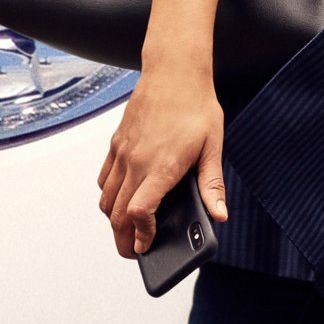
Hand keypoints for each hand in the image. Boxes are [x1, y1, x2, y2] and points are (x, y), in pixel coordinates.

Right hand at [96, 68, 227, 257]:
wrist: (174, 71)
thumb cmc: (196, 106)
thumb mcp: (213, 146)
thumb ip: (212, 184)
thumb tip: (219, 214)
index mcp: (161, 166)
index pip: (139, 213)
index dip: (141, 236)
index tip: (147, 247)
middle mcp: (136, 162)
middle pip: (117, 215)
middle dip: (124, 240)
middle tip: (135, 252)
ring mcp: (122, 153)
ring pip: (106, 199)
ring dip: (114, 220)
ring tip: (129, 230)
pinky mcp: (116, 144)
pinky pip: (104, 179)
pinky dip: (108, 196)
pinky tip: (123, 198)